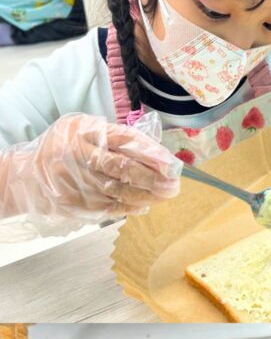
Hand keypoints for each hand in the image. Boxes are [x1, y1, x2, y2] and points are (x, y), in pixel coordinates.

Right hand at [0, 113, 180, 218]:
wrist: (29, 174)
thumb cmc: (66, 148)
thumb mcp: (86, 131)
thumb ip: (117, 138)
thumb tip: (157, 154)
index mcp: (84, 131)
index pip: (124, 141)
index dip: (151, 154)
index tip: (171, 165)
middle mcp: (77, 154)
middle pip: (122, 167)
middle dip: (153, 178)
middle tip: (174, 185)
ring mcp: (74, 179)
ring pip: (118, 190)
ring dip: (147, 196)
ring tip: (165, 195)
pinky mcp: (73, 200)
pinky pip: (108, 206)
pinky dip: (130, 207)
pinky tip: (145, 206)